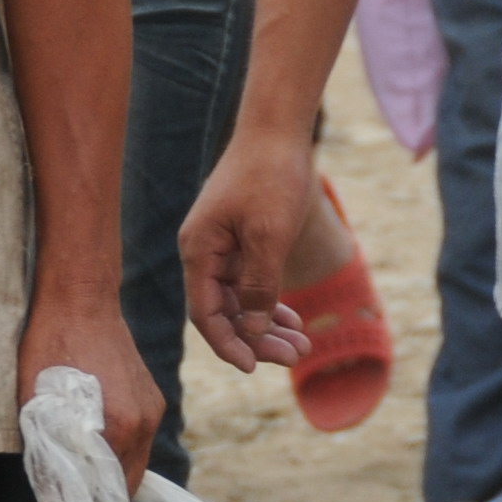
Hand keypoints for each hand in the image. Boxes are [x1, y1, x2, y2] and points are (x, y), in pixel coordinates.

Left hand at [20, 293, 160, 493]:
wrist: (81, 297)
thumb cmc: (51, 343)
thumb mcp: (35, 401)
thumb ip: (46, 455)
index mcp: (119, 425)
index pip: (110, 491)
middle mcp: (143, 421)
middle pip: (129, 482)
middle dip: (101, 495)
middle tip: (69, 496)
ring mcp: (152, 407)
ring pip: (136, 460)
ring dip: (111, 470)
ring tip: (78, 468)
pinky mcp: (152, 395)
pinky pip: (139, 436)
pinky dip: (120, 447)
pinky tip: (92, 439)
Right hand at [179, 121, 323, 375]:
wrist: (277, 131)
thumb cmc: (271, 178)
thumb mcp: (269, 237)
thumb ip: (259, 287)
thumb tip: (253, 332)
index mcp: (199, 251)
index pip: (205, 314)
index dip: (228, 345)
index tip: (255, 370)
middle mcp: (203, 251)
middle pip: (224, 312)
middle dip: (257, 339)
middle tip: (298, 356)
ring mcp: (221, 245)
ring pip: (240, 300)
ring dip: (267, 325)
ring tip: (303, 344)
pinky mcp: (239, 238)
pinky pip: (249, 282)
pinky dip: (269, 302)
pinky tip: (293, 319)